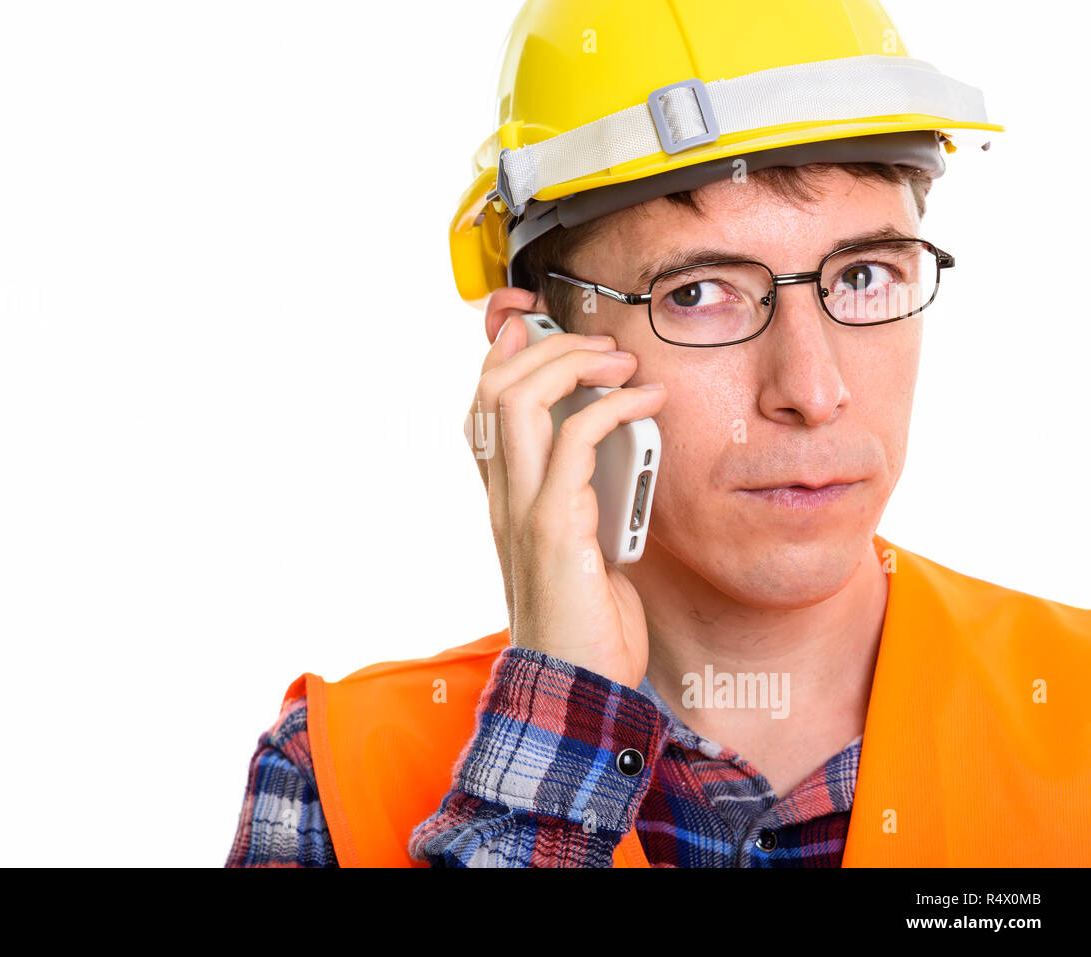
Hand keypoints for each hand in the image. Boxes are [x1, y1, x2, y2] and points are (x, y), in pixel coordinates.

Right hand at [464, 311, 667, 688]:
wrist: (577, 688)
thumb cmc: (587, 623)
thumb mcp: (585, 542)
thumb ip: (587, 493)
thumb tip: (619, 444)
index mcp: (506, 499)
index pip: (483, 406)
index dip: (503, 355)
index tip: (538, 322)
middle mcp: (503, 498)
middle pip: (492, 388)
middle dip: (544, 345)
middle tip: (601, 345)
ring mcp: (522, 510)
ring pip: (516, 401)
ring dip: (570, 362)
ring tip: (619, 359)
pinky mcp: (554, 528)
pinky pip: (576, 440)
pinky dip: (614, 407)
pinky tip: (646, 401)